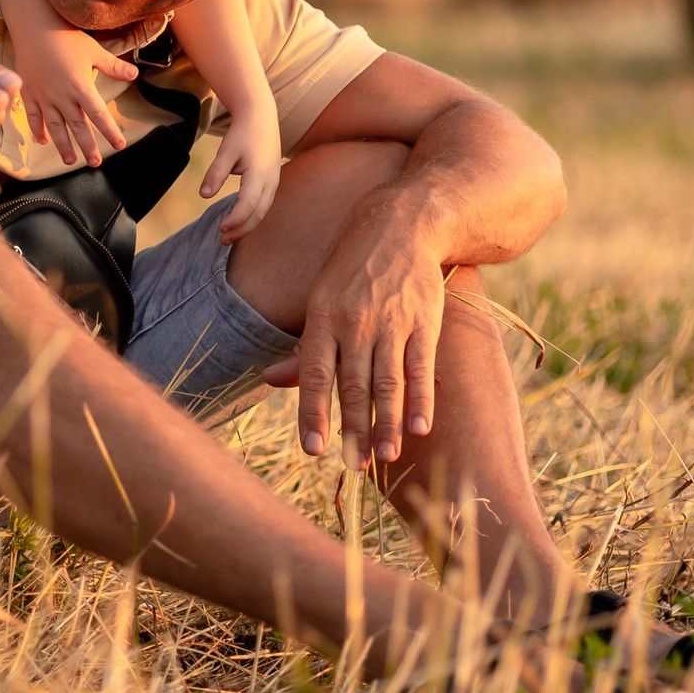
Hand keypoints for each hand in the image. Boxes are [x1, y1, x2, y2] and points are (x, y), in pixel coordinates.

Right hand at [11, 25, 137, 164]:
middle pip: (77, 126)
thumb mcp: (94, 51)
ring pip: (55, 127)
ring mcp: (44, 96)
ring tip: (70, 161)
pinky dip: (38, 130)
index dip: (110, 131)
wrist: (34, 26)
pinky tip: (43, 141)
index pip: (99, 114)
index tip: (119, 145)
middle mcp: (62, 95)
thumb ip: (113, 66)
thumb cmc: (66, 37)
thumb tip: (135, 75)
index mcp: (80, 86)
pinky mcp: (29, 93)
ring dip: (63, 145)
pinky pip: (33, 116)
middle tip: (95, 163)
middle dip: (87, 146)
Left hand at [200, 117, 281, 240]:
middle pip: (258, 213)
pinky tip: (239, 222)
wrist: (261, 118)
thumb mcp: (226, 151)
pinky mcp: (272, 182)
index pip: (248, 203)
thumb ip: (215, 173)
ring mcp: (274, 182)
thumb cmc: (242, 134)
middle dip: (241, 229)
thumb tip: (204, 195)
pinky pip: (264, 205)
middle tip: (222, 240)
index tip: (220, 229)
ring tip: (228, 236)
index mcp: (259, 173)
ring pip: (263, 211)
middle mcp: (271, 181)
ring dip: (247, 226)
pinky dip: (252, 216)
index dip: (235, 219)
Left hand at [260, 197, 446, 463]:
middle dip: (353, 430)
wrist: (401, 225)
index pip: (313, 375)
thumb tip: (269, 380)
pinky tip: (419, 427)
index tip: (313, 450)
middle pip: (353, 386)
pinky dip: (421, 399)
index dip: (313, 414)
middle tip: (353, 467)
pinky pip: (421, 367)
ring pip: (388, 382)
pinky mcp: (423, 321)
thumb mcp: (320, 299)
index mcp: (322, 318)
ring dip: (386, 423)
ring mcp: (391, 322)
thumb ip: (305, 346)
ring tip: (385, 457)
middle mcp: (355, 322)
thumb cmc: (353, 270)